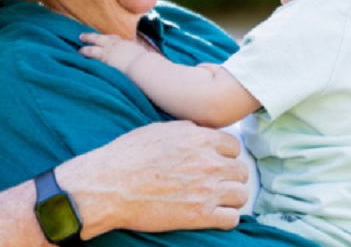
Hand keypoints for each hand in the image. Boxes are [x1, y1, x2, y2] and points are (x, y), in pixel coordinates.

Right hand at [56, 121, 249, 237]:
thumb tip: (199, 132)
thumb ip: (187, 130)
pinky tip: (212, 215)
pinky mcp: (201, 216)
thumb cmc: (127, 156)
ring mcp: (208, 190)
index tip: (215, 162)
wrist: (109, 186)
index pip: (234, 146)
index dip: (224, 155)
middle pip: (241, 170)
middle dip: (230, 176)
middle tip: (215, 182)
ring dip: (230, 197)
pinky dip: (225, 218)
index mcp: (201, 138)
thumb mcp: (159, 130)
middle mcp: (210, 162)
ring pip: (241, 195)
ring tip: (215, 199)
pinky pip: (232, 219)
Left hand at [79, 32, 148, 72]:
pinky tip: (79, 52)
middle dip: (92, 37)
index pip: (115, 39)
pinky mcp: (105, 56)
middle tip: (83, 36)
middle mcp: (117, 45)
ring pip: (95, 44)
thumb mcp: (147, 58)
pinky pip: (92, 53)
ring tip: (78, 47)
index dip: (109, 39)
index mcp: (126, 44)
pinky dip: (85, 52)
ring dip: (86, 45)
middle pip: (102, 38)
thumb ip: (146, 59)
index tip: (105, 38)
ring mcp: (110, 49)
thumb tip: (154, 63)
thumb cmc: (146, 64)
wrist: (142, 65)